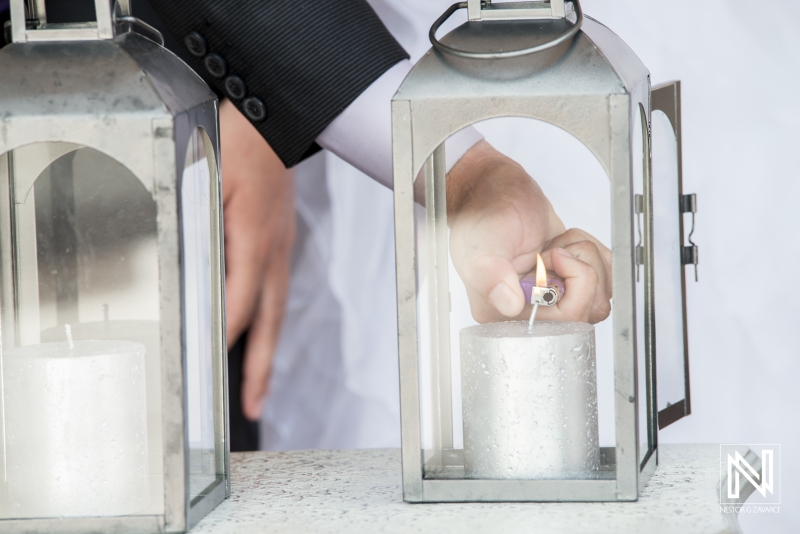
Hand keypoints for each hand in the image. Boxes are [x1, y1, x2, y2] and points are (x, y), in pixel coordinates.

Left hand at [220, 99, 294, 420]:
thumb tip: (189, 273)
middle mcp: (274, 249)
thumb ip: (197, 227)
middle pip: (269, 320)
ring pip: (277, 311)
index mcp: (253, 236)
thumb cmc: (238, 142)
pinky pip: (276, 292)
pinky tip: (261, 335)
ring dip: (268, 352)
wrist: (274, 117)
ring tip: (259, 387)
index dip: (222, 335)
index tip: (207, 366)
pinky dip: (269, 322)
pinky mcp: (280, 242)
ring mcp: (281, 247)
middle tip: (252, 406)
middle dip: (259, 367)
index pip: (238, 300)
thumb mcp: (204, 180)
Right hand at [447, 141, 610, 324]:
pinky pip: (607, 279)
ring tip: (555, 245)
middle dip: (580, 270)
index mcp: (505, 314)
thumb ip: (491, 273)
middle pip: (586, 311)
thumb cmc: (484, 216)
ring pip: (600, 296)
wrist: (496, 192)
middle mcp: (531, 312)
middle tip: (553, 249)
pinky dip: (593, 252)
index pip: (558, 325)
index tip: (549, 258)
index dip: (569, 289)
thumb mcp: (482, 243)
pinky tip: (564, 245)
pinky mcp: (571, 282)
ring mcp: (554, 299)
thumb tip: (509, 304)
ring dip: (585, 259)